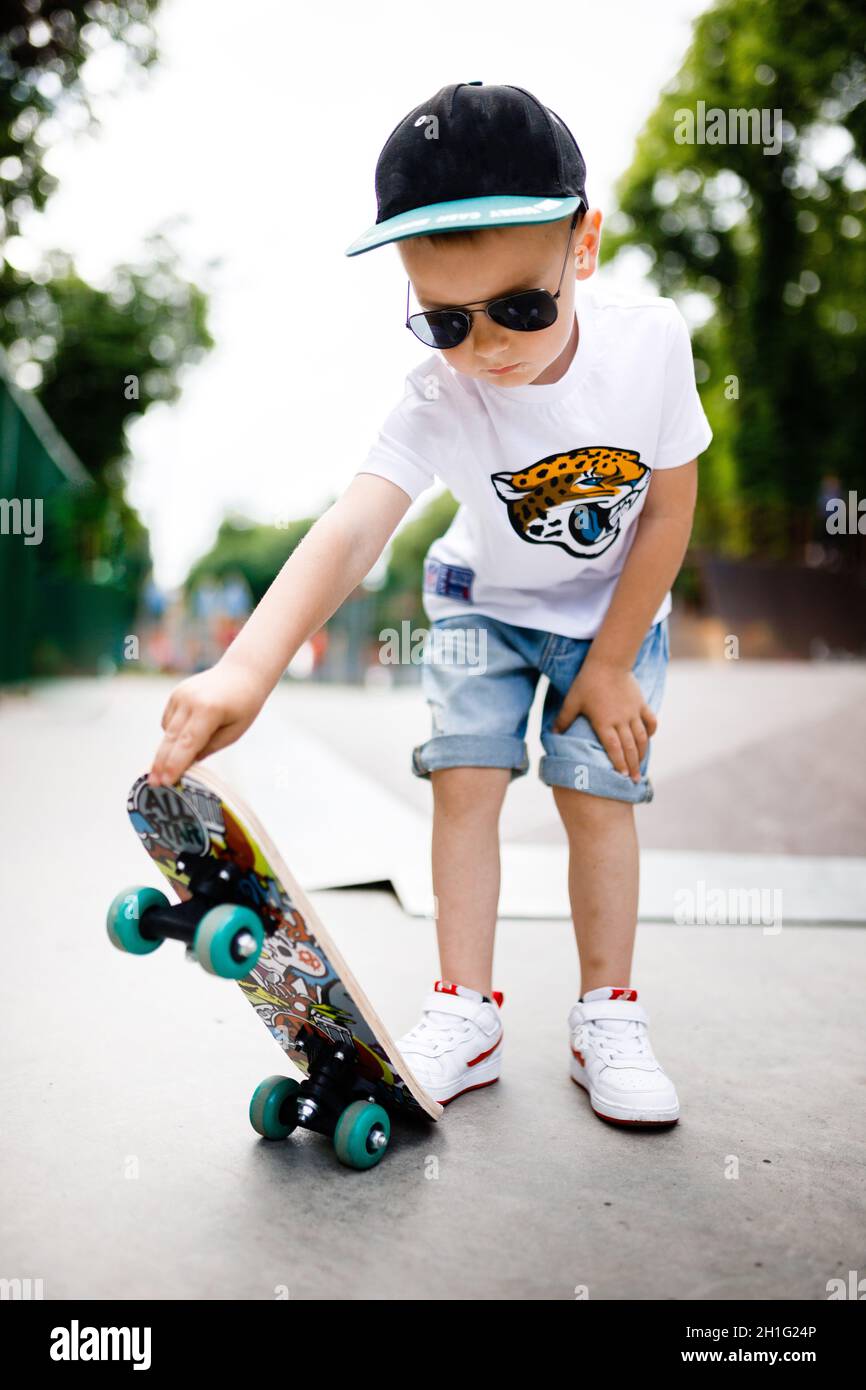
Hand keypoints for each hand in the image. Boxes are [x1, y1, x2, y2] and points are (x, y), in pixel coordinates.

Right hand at [149, 661, 268, 786]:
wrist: (242, 672)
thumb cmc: (244, 705)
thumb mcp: (235, 731)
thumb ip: (210, 748)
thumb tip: (187, 764)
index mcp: (209, 710)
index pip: (188, 743)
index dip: (175, 765)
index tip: (165, 782)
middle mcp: (190, 701)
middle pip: (171, 738)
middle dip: (161, 763)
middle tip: (153, 784)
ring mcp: (179, 695)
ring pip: (168, 731)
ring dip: (169, 749)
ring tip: (175, 761)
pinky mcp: (175, 694)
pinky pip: (169, 721)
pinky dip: (175, 732)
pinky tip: (189, 732)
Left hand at [551, 660, 657, 782]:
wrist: (609, 662)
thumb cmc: (587, 682)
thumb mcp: (572, 700)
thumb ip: (563, 719)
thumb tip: (552, 734)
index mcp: (604, 722)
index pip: (613, 747)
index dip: (618, 763)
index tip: (620, 776)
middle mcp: (621, 720)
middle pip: (630, 747)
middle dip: (632, 765)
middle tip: (633, 780)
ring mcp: (633, 712)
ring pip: (642, 737)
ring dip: (642, 753)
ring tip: (640, 767)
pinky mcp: (641, 704)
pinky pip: (651, 721)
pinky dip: (651, 732)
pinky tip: (648, 740)